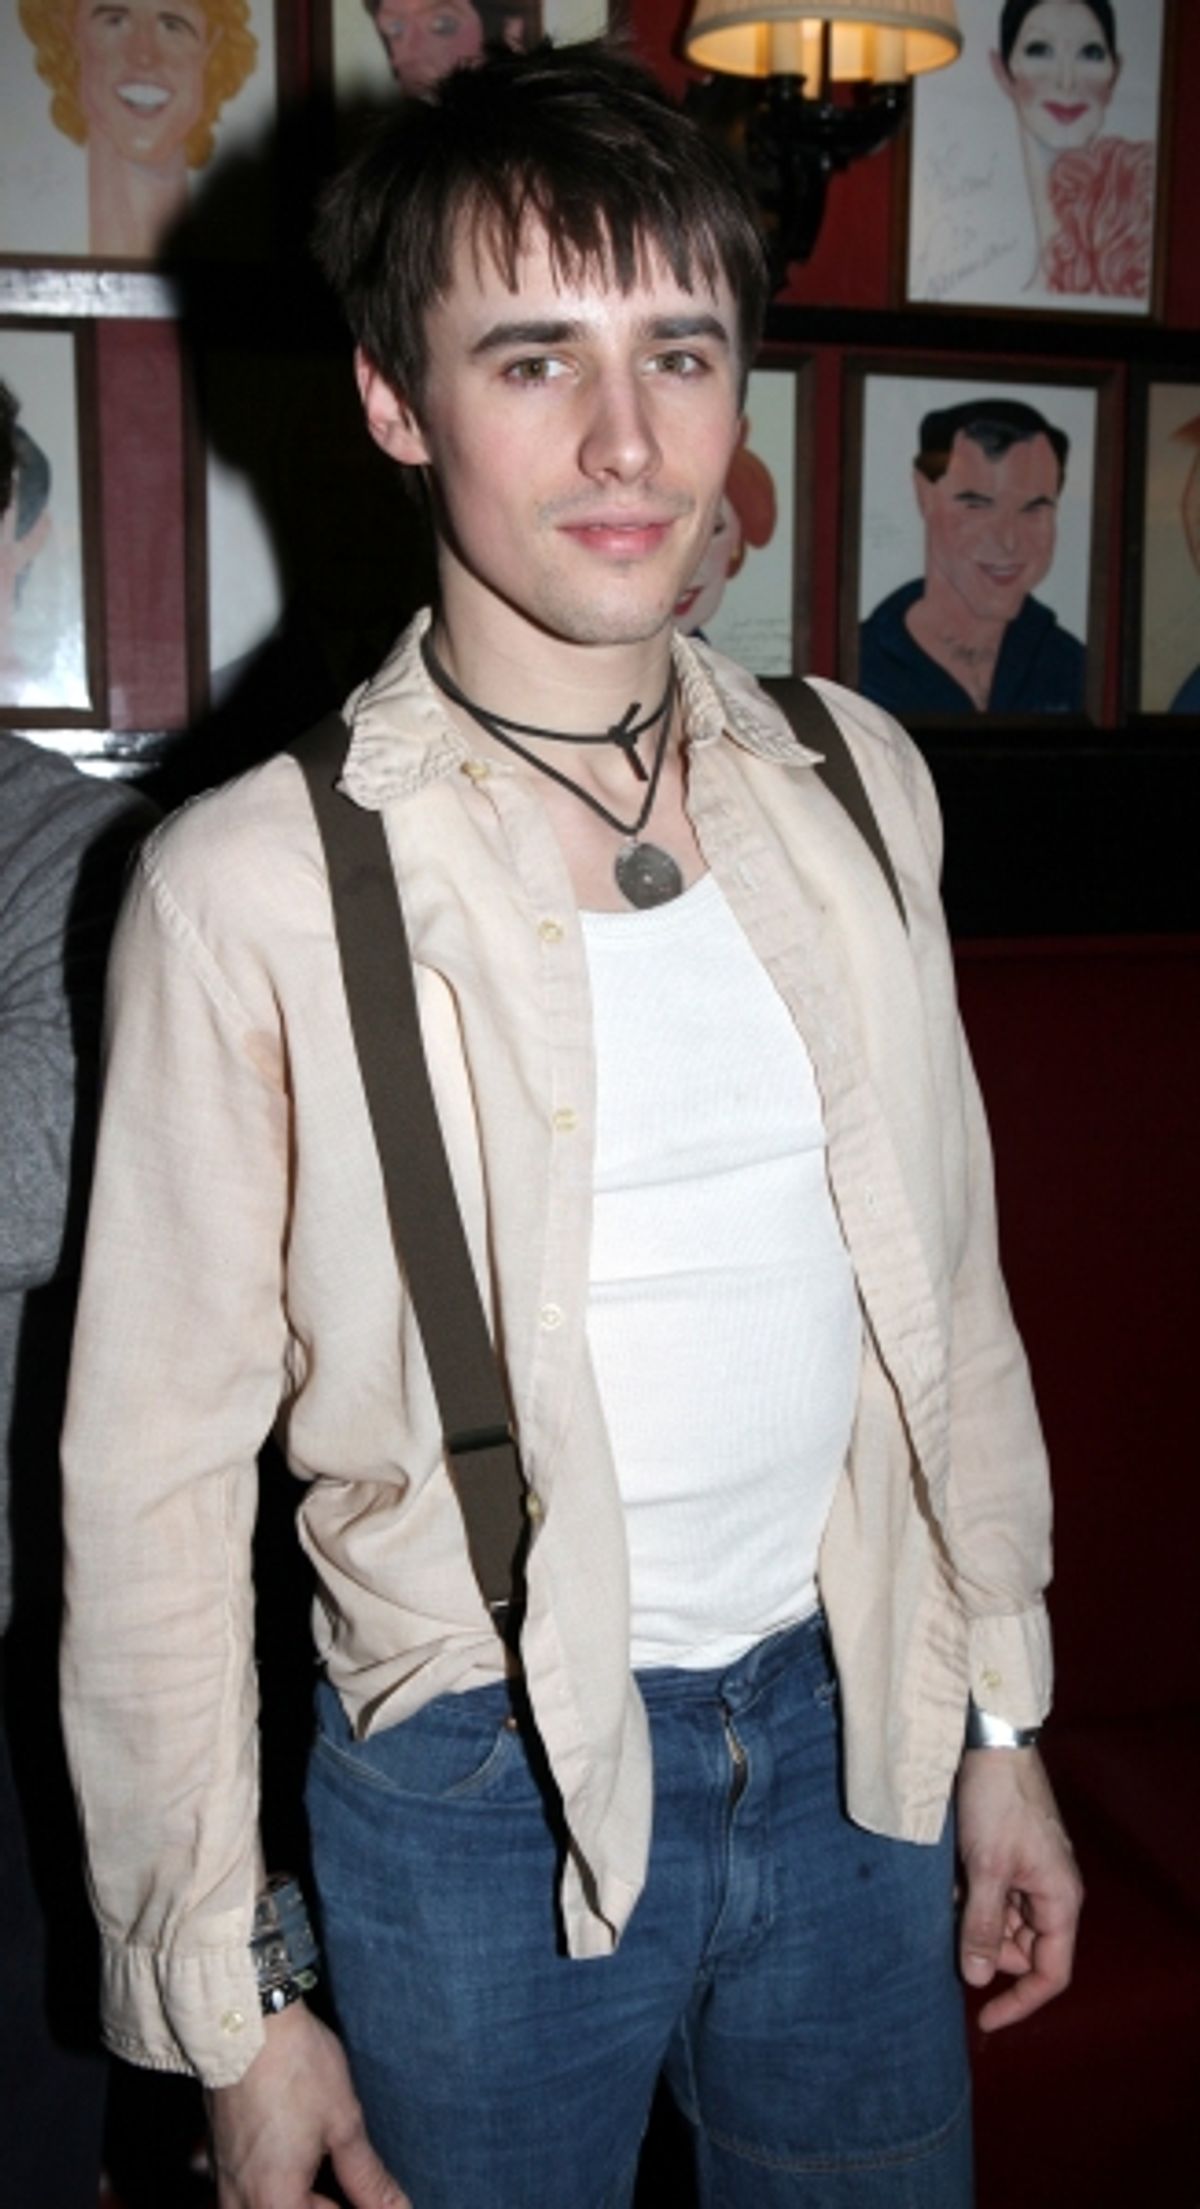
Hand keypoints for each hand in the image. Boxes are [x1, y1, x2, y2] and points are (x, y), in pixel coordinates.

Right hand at [206, 2000, 409, 2208]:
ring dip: (306, 2198)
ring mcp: (225, 2184)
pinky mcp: (218, 2161)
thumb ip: (368, 2180)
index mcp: (275, 2204)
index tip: (382, 2197)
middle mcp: (241, 2204)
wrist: (243, 2020)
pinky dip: (280, 2187)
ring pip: (274, 2207)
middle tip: (362, 2185)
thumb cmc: (296, 2068)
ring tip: (329, 2166)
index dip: (364, 2208)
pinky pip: (251, 2196)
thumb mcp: (343, 2124)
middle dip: (329, 2203)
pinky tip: (300, 2159)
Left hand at [955, 1744, 1082, 2031]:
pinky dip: (971, 1896)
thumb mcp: (985, 1868)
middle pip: (1023, 1950)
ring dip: (974, 1919)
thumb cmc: (996, 1802)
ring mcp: (1032, 1875)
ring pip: (1003, 1924)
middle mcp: (1052, 1893)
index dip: (1020, 2002)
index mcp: (1060, 1901)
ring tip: (951, 1891)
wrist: (991, 1744)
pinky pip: (993, 1897)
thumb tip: (977, 1978)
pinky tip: (951, 1878)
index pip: (1051, 1973)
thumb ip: (981, 1925)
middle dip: (987, 1948)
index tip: (984, 2019)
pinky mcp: (1011, 1859)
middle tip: (953, 1925)